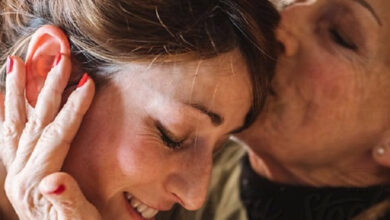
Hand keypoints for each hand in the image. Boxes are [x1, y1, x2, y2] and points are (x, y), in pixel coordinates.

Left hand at [0, 55, 101, 219]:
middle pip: (36, 120)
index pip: (58, 134)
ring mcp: (16, 171)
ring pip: (15, 123)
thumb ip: (66, 200)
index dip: (75, 107)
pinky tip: (5, 98)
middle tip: (61, 59)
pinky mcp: (18, 172)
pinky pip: (8, 138)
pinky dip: (7, 114)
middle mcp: (20, 174)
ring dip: (19, 92)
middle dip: (49, 87)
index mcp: (36, 182)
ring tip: (17, 64)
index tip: (88, 82)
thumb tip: (53, 180)